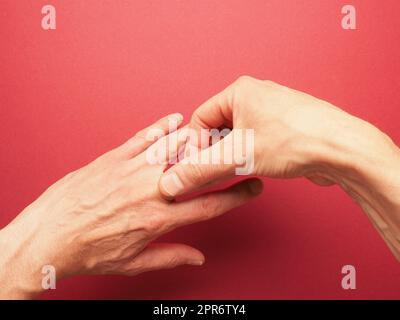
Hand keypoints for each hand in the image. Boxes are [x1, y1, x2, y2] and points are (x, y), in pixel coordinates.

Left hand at [0, 113, 262, 298]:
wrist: (49, 236)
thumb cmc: (88, 251)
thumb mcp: (133, 263)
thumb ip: (170, 256)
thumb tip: (198, 258)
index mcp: (158, 219)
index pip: (209, 205)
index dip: (236, 196)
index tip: (252, 187)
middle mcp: (150, 190)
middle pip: (197, 169)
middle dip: (223, 158)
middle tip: (238, 148)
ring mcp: (131, 170)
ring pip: (173, 147)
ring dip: (197, 137)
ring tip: (213, 132)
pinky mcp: (113, 158)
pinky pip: (143, 137)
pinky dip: (161, 126)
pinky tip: (175, 120)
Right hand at [159, 76, 399, 259]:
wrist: (343, 149)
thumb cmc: (296, 140)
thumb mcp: (239, 156)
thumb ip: (200, 170)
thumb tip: (170, 182)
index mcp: (239, 92)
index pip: (199, 120)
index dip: (194, 147)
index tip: (193, 169)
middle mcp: (254, 97)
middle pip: (217, 129)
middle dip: (213, 154)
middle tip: (213, 174)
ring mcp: (270, 112)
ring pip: (236, 138)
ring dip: (230, 158)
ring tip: (236, 172)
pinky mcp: (282, 128)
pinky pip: (254, 142)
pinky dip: (248, 158)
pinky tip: (254, 170)